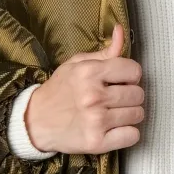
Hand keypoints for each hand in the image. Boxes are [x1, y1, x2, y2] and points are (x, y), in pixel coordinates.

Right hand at [24, 23, 144, 153]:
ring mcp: (96, 121)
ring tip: (114, 113)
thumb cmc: (59, 90)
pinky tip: (115, 128)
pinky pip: (132, 136)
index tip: (121, 81)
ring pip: (138, 114)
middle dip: (130, 95)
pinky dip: (128, 133)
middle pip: (138, 94)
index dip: (130, 75)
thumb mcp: (77, 64)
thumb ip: (104, 51)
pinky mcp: (97, 142)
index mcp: (89, 73)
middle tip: (116, 98)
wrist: (34, 121)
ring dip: (129, 114)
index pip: (134, 71)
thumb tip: (121, 31)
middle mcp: (94, 96)